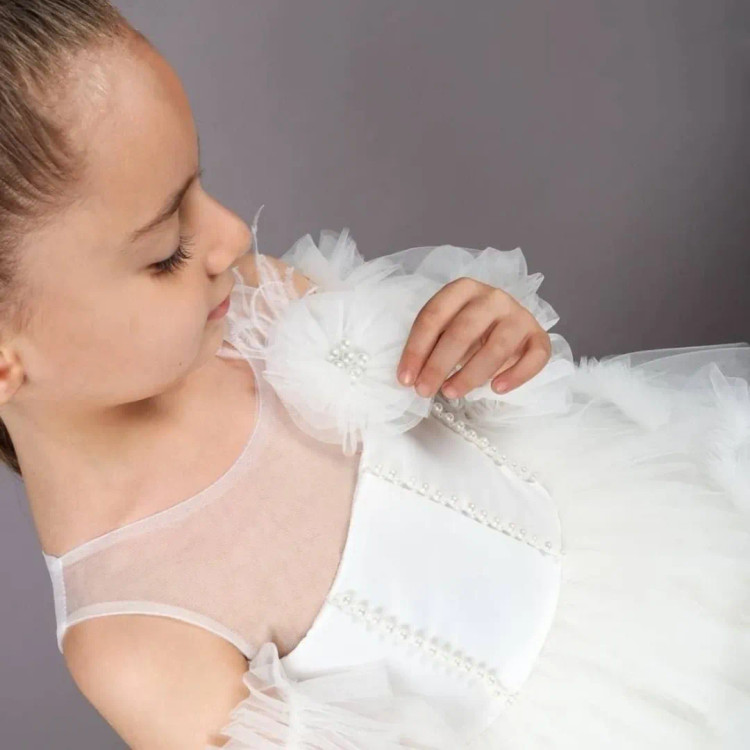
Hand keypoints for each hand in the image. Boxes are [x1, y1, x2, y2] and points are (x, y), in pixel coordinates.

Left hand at [396, 277, 551, 398]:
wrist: (507, 325)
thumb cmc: (469, 330)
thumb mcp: (445, 329)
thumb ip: (430, 345)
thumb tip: (410, 376)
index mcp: (463, 289)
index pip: (434, 316)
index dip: (416, 349)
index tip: (405, 379)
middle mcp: (493, 297)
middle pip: (463, 331)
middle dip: (439, 364)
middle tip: (424, 390)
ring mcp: (519, 316)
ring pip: (497, 347)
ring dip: (471, 374)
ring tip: (451, 393)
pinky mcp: (538, 337)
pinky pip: (533, 358)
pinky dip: (516, 376)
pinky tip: (496, 389)